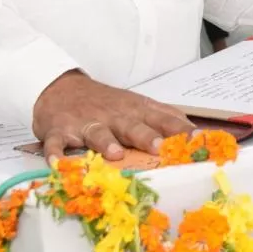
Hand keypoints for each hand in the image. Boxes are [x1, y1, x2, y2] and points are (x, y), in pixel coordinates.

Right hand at [33, 71, 194, 162]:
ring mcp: (85, 122)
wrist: (62, 88)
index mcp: (135, 110)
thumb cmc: (106, 102)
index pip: (162, 119)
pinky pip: (56, 143)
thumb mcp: (137, 104)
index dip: (179, 129)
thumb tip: (194, 131)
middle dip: (146, 136)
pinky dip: (55, 153)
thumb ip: (163, 117)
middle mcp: (113, 116)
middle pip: (132, 126)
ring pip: (97, 132)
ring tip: (115, 154)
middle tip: (159, 147)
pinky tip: (57, 163)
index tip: (197, 139)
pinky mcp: (59, 130)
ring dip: (106, 142)